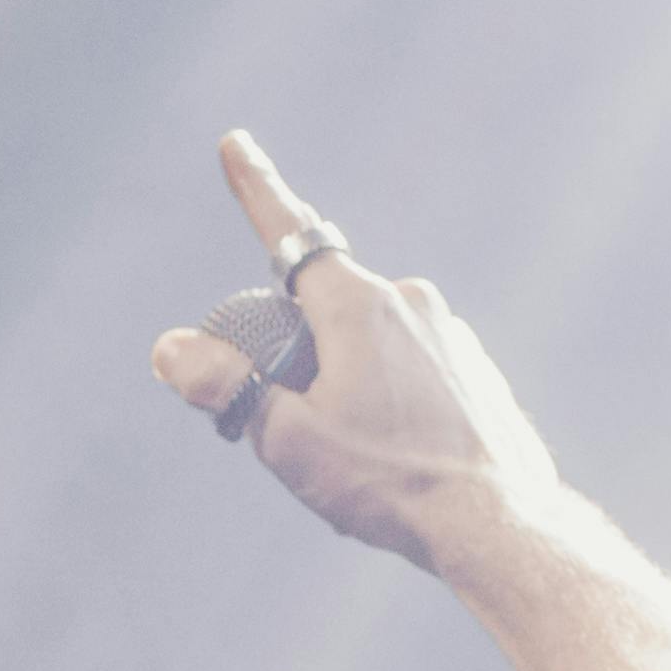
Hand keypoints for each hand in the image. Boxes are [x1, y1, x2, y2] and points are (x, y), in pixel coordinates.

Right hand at [148, 131, 565, 567]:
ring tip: (366, 460)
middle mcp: (409, 301)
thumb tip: (172, 349)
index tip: (235, 144)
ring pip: (371, 347)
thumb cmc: (391, 482)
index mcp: (357, 304)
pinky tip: (403, 460)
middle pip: (323, 312)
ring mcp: (450, 333)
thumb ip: (227, 386)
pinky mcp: (475, 369)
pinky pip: (413, 370)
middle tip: (302, 430)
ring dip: (350, 384)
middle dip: (298, 356)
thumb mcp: (289, 439)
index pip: (289, 233)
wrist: (498, 526)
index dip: (256, 188)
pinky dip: (393, 402)